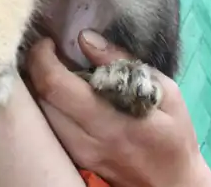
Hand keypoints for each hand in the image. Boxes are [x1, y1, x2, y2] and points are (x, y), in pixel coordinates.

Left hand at [27, 31, 210, 186]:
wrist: (174, 186)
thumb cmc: (173, 136)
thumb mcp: (166, 94)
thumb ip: (124, 63)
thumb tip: (85, 38)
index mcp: (109, 123)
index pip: (55, 86)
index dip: (42, 57)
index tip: (49, 41)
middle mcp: (85, 141)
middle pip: (39, 98)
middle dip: (37, 68)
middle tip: (50, 50)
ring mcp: (76, 153)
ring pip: (39, 113)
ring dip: (40, 85)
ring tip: (56, 68)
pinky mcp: (73, 158)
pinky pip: (48, 125)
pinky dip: (48, 103)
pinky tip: (63, 92)